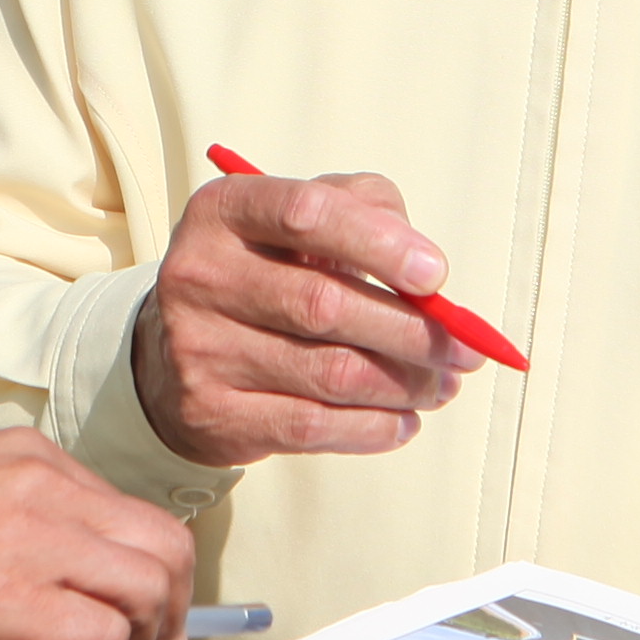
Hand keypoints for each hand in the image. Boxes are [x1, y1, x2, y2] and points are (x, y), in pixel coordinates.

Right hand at [0, 432, 194, 639]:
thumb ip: (18, 529)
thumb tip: (57, 590)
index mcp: (28, 458)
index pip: (126, 510)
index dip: (144, 569)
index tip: (134, 611)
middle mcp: (45, 488)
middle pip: (163, 544)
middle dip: (168, 606)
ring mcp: (38, 542)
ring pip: (148, 591)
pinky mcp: (21, 604)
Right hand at [128, 167, 477, 467]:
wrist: (175, 351)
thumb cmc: (264, 273)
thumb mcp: (301, 222)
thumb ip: (366, 210)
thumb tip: (425, 266)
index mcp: (225, 211)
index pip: (307, 215)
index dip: (380, 244)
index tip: (436, 275)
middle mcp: (201, 276)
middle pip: (325, 305)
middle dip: (412, 332)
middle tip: (464, 349)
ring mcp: (199, 349)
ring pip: (329, 373)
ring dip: (403, 385)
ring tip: (441, 386)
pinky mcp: (210, 413)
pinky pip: (310, 427)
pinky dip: (371, 429)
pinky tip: (402, 421)